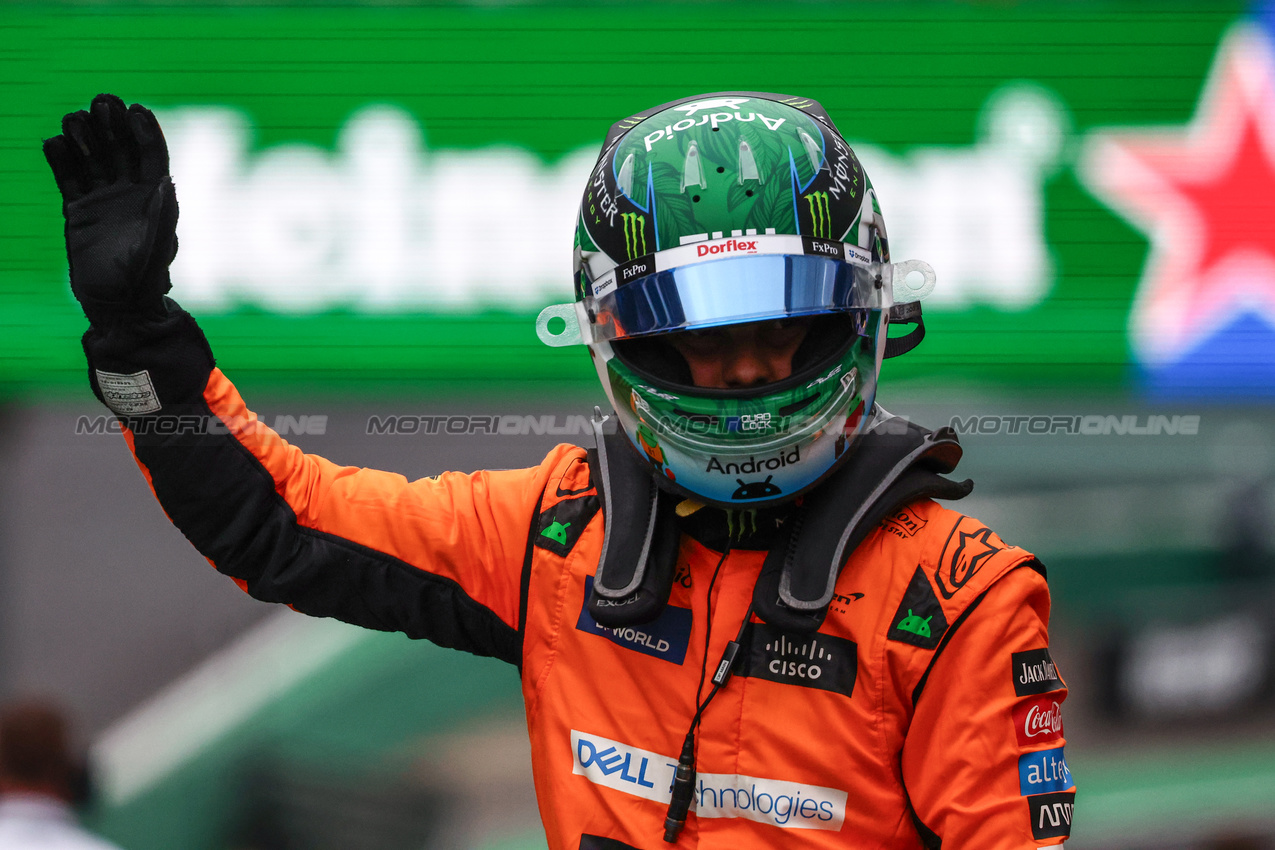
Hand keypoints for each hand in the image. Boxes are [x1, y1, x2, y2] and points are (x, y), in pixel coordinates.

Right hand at [43, 93, 177, 326]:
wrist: (116, 305)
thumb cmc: (144, 278)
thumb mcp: (157, 246)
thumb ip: (161, 214)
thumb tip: (166, 180)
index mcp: (156, 197)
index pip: (152, 155)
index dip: (145, 131)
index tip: (136, 109)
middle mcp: (130, 194)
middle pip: (121, 149)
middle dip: (113, 125)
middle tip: (102, 101)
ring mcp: (102, 200)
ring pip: (93, 158)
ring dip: (85, 137)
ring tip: (74, 118)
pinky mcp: (77, 211)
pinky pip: (68, 179)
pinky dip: (61, 160)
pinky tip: (54, 143)